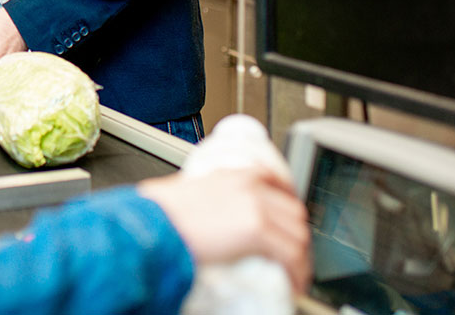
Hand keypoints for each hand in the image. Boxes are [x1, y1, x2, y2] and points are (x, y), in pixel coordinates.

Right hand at [137, 166, 311, 293]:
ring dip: (300, 257)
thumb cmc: (161, 212)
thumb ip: (215, 198)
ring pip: (298, 234)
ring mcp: (256, 206)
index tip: (289, 224)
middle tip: (292, 256)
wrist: (154, 221)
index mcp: (234, 174)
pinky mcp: (256, 229)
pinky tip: (293, 281)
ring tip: (294, 275)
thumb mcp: (193, 192)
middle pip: (294, 211)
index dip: (289, 208)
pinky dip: (297, 271)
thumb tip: (221, 221)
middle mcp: (250, 186)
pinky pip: (290, 254)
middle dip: (296, 236)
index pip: (278, 184)